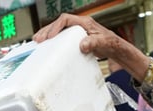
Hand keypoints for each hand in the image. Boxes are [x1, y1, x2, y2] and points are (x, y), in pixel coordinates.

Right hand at [34, 14, 148, 79]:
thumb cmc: (110, 43)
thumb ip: (94, 43)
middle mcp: (79, 25)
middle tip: (38, 39)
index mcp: (84, 22)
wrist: (115, 48)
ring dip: (48, 34)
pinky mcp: (76, 38)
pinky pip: (61, 36)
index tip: (50, 37)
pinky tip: (47, 45)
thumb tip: (82, 45)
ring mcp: (77, 31)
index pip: (65, 19)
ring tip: (38, 41)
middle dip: (47, 30)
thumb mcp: (103, 43)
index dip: (56, 27)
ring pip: (58, 29)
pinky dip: (53, 40)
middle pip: (59, 24)